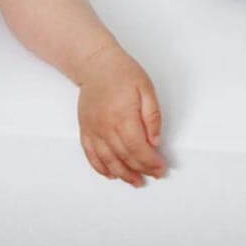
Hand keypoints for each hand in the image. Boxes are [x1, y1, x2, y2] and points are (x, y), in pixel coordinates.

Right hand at [77, 45, 168, 186]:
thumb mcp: (146, 89)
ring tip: (136, 181)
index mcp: (123, 116)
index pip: (139, 149)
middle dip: (142, 170)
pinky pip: (91, 155)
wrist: (96, 64)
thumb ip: (152, 116)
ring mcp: (93, 130)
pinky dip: (101, 168)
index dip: (151, 163)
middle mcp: (106, 127)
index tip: (161, 168)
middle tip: (154, 175)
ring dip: (123, 175)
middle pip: (125, 157)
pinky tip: (112, 174)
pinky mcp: (85, 130)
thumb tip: (155, 141)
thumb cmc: (122, 72)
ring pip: (108, 161)